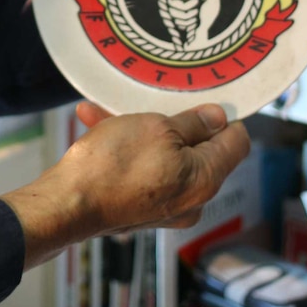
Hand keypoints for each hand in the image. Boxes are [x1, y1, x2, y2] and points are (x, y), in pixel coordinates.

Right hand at [0, 102, 249, 270]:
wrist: (69, 203)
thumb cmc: (116, 162)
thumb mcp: (156, 128)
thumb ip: (192, 123)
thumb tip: (219, 118)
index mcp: (205, 179)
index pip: (237, 143)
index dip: (227, 117)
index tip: (208, 97)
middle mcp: (192, 199)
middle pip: (199, 151)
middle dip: (177, 121)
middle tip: (156, 98)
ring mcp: (165, 207)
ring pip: (164, 157)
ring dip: (142, 130)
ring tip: (111, 106)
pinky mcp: (139, 208)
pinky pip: (142, 171)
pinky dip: (125, 148)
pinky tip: (95, 122)